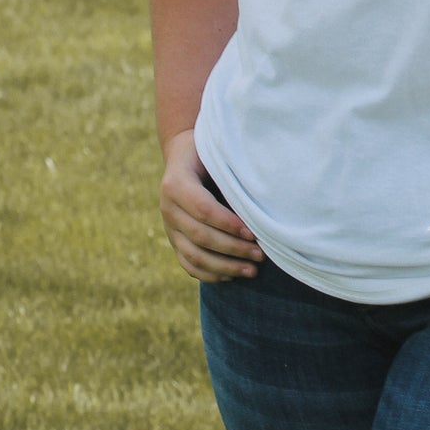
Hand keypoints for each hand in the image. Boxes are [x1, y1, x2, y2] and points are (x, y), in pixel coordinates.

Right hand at [159, 129, 262, 281]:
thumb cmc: (211, 152)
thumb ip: (231, 175)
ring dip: (224, 267)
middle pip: (199, 236)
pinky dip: (209, 274)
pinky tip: (231, 276)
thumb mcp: (218, 154)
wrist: (185, 154)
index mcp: (176, 183)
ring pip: (193, 255)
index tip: (254, 232)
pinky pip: (188, 264)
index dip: (229, 224)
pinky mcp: (174, 240)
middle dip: (233, 248)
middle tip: (260, 255)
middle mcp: (167, 207)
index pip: (203, 210)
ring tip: (252, 270)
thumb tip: (262, 201)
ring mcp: (169, 226)